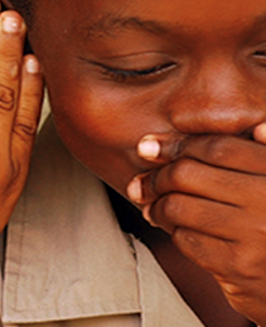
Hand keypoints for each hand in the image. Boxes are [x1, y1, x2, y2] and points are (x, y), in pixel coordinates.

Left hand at [127, 129, 265, 323]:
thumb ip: (265, 156)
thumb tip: (260, 129)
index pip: (218, 147)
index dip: (177, 144)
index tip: (148, 147)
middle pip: (188, 174)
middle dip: (156, 177)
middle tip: (142, 185)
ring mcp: (256, 234)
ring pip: (179, 207)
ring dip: (157, 207)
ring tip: (154, 209)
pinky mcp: (239, 266)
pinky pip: (186, 239)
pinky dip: (174, 233)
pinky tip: (177, 231)